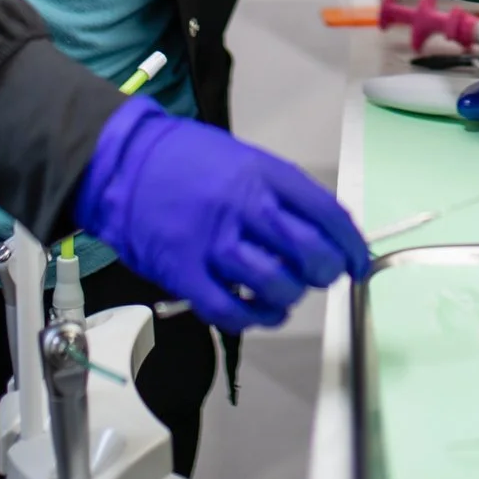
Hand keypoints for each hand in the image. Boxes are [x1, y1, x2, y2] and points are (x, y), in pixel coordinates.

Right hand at [73, 96, 370, 331]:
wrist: (120, 162)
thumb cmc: (185, 159)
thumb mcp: (242, 158)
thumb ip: (279, 193)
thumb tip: (323, 231)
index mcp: (263, 173)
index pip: (325, 212)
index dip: (350, 244)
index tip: (358, 261)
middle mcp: (243, 206)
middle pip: (307, 252)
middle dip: (326, 272)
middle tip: (323, 276)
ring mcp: (212, 241)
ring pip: (275, 285)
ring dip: (291, 297)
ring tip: (287, 293)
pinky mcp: (183, 272)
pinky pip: (230, 310)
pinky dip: (254, 319)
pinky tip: (261, 313)